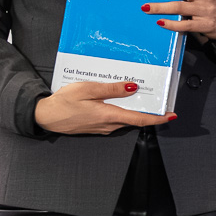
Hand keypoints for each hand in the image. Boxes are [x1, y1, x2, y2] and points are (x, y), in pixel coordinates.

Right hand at [34, 80, 172, 134]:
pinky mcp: (96, 127)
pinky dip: (123, 111)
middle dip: (149, 112)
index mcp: (109, 116)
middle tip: (159, 100)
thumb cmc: (63, 102)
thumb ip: (112, 89)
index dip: (158, 119)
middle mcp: (108, 125)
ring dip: (135, 110)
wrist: (45, 116)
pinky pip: (115, 119)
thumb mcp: (88, 90)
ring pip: (125, 119)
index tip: (171, 115)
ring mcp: (102, 128)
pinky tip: (121, 101)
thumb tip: (132, 87)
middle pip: (135, 119)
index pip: (140, 119)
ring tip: (143, 96)